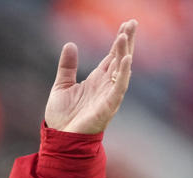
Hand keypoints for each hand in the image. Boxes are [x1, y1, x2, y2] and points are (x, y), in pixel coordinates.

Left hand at [45, 19, 136, 133]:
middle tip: (133, 22)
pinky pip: (120, 87)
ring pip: (121, 70)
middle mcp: (106, 85)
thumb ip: (67, 67)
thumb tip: (70, 44)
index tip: (126, 24)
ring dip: (124, 52)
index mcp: (96, 80)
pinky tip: (126, 59)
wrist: (60, 140)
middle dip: (127, 41)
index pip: (111, 56)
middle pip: (120, 58)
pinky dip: (124, 73)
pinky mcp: (108, 106)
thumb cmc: (62, 118)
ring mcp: (109, 95)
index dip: (119, 41)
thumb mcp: (61, 86)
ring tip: (125, 35)